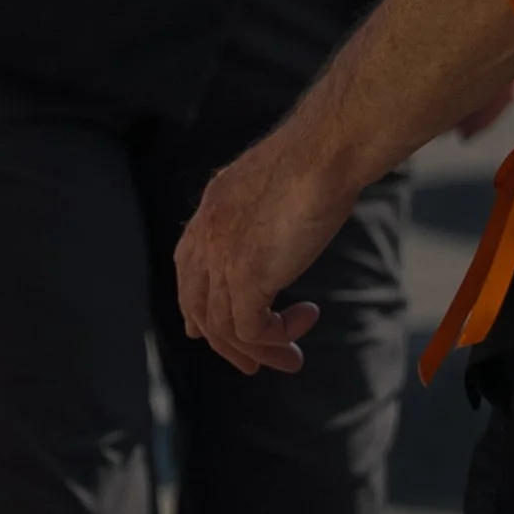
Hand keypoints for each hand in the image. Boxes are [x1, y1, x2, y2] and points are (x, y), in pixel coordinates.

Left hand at [175, 124, 356, 373]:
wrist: (325, 151)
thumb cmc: (315, 158)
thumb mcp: (272, 185)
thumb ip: (258, 213)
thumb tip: (267, 236)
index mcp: (209, 211)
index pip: (188, 272)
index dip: (201, 307)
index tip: (219, 332)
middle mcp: (205, 236)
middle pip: (200, 308)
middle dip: (228, 344)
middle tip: (258, 363)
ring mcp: (221, 257)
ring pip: (225, 328)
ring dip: (261, 350)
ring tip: (293, 358)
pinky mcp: (246, 277)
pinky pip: (250, 330)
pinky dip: (277, 337)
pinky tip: (305, 320)